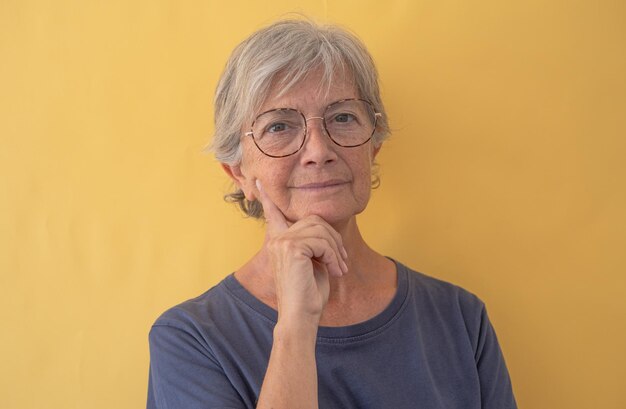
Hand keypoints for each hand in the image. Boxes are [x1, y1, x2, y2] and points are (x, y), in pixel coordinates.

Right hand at [255, 180, 347, 324]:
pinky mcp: (291, 247)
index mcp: (279, 241)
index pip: (273, 213)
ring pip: (321, 230)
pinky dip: (334, 255)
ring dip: (336, 249)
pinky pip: (322, 241)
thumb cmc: (308, 295)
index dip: (267, 197)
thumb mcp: (314, 263)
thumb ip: (314, 244)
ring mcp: (282, 242)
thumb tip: (325, 231)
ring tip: (339, 268)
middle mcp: (277, 238)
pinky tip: (335, 270)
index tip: (258, 181)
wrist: (301, 316)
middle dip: (333, 239)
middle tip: (342, 262)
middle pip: (315, 220)